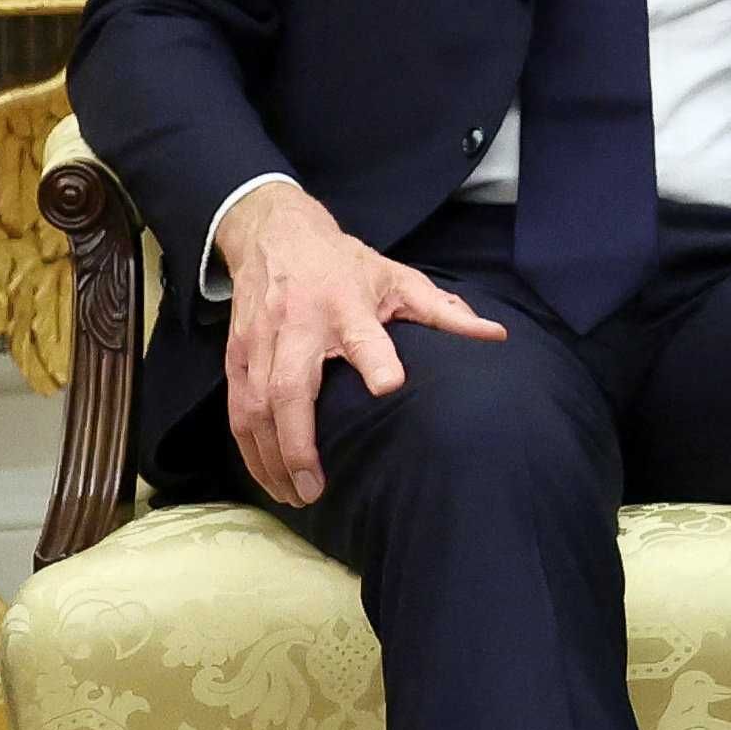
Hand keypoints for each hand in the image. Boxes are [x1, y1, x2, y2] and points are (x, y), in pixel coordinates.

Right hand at [213, 182, 508, 509]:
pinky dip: (248, 448)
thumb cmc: (344, 263)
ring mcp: (259, 342)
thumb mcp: (396, 278)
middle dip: (297, 443)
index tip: (390, 385)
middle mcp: (297, 325)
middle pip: (288, 388)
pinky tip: (267, 475)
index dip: (375, 359)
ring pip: (254, 408)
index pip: (361, 334)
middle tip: (315, 488)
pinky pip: (236, 409)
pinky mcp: (235, 355)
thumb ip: (441, 312)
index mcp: (344, 304)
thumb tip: (495, 336)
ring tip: (294, 495)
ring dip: (269, 458)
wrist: (273, 234)